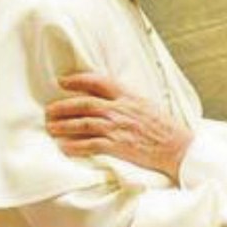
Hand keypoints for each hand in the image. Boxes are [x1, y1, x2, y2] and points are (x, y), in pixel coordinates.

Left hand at [46, 73, 192, 181]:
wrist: (177, 146)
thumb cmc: (163, 126)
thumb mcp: (145, 103)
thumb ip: (125, 98)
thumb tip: (106, 96)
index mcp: (128, 95)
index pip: (98, 81)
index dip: (78, 79)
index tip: (62, 81)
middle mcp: (120, 109)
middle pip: (85, 103)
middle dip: (63, 106)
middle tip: (49, 110)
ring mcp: (118, 128)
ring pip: (83, 124)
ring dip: (64, 125)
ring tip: (51, 127)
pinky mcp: (118, 146)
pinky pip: (90, 145)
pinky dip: (75, 146)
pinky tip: (64, 147)